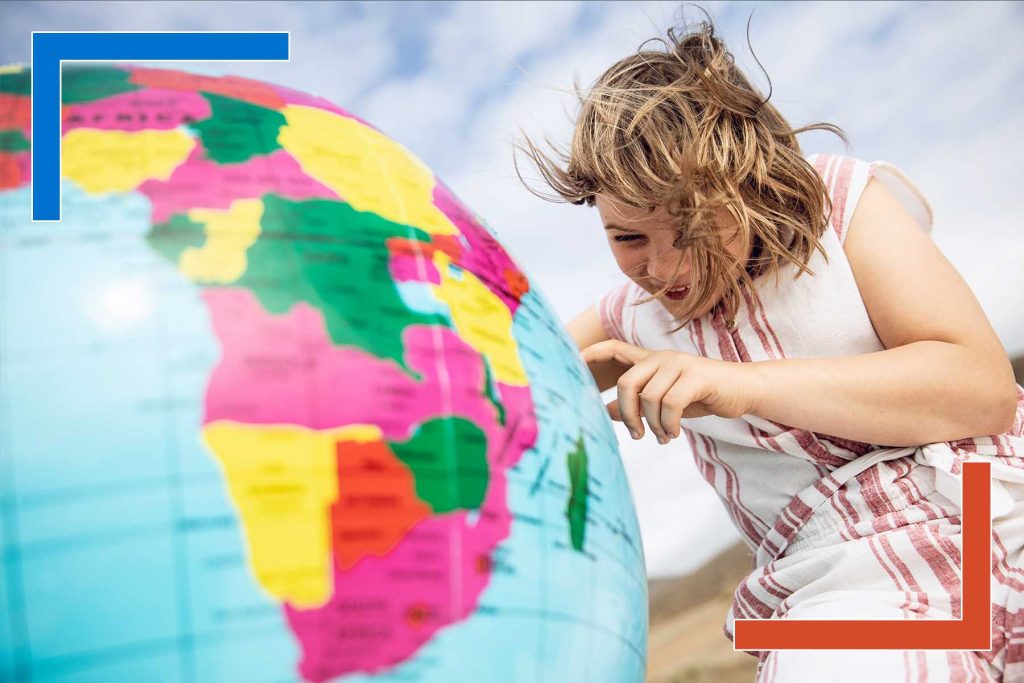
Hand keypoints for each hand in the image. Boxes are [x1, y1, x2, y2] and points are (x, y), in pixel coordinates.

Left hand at [580, 340, 761, 443]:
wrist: (743, 389)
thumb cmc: (701, 395)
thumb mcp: (666, 401)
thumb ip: (638, 403)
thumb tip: (608, 412)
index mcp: (651, 361)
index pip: (615, 349)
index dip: (593, 354)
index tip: (573, 363)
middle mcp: (662, 358)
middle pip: (628, 383)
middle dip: (628, 414)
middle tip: (637, 435)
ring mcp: (679, 365)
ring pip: (650, 398)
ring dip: (654, 425)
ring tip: (664, 436)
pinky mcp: (697, 376)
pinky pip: (671, 404)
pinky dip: (669, 424)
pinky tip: (675, 433)